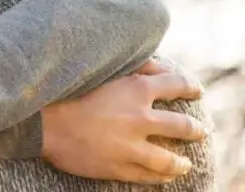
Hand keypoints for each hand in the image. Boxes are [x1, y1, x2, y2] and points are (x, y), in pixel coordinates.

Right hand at [41, 58, 207, 184]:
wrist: (43, 122)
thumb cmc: (69, 90)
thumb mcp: (103, 70)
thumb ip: (135, 66)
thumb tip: (161, 68)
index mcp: (137, 89)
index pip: (176, 85)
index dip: (190, 87)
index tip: (197, 91)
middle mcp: (140, 118)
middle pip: (182, 126)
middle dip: (195, 129)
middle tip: (201, 131)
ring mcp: (131, 146)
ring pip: (169, 159)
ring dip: (181, 162)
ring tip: (185, 164)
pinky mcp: (118, 167)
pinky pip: (147, 176)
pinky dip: (159, 178)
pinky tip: (164, 178)